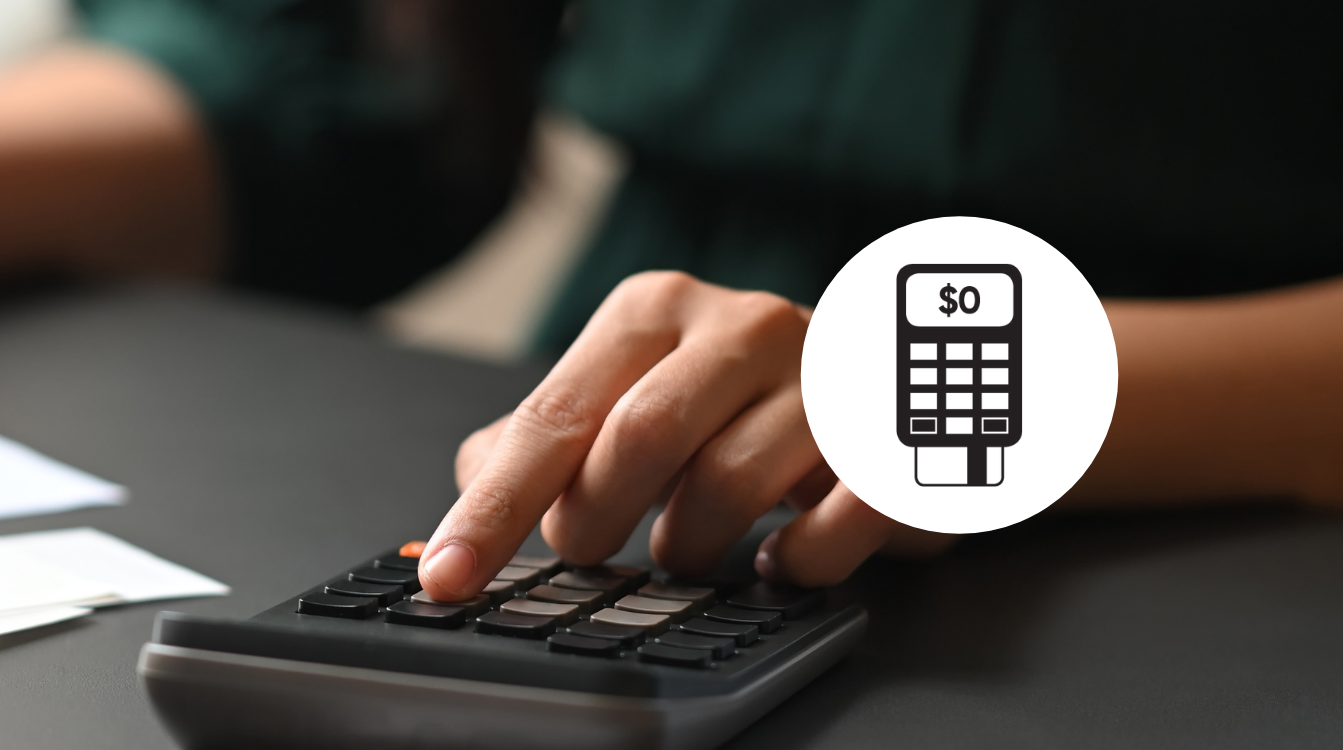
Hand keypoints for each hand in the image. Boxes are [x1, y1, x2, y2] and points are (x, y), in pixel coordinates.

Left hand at [418, 271, 950, 599]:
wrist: (890, 371)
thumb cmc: (732, 397)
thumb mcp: (629, 393)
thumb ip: (545, 441)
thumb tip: (468, 493)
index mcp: (654, 310)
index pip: (552, 418)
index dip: (495, 508)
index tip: (448, 576)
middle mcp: (741, 325)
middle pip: (638, 440)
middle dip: (596, 520)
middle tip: (594, 551)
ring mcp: (827, 374)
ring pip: (728, 484)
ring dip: (687, 546)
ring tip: (685, 548)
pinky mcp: (894, 434)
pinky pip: (835, 520)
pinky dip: (795, 560)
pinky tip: (774, 557)